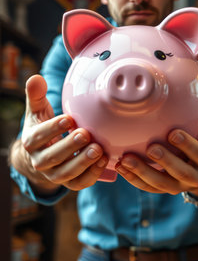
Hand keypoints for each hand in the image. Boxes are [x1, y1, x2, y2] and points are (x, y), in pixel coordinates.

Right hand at [13, 74, 107, 191]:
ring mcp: (54, 175)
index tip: (68, 119)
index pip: (38, 137)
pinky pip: (80, 183)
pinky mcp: (69, 183)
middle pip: (53, 157)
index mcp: (30, 142)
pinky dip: (92, 174)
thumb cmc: (44, 127)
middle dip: (70, 146)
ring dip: (83, 162)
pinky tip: (104, 161)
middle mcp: (39, 162)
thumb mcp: (38, 111)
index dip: (52, 129)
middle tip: (86, 134)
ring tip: (98, 149)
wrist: (44, 154)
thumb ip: (36, 95)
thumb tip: (35, 78)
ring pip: (66, 173)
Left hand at [115, 93, 197, 197]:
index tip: (173, 133)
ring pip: (161, 183)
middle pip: (180, 172)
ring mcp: (178, 186)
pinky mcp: (165, 190)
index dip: (187, 145)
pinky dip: (134, 179)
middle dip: (165, 161)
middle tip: (150, 148)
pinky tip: (121, 167)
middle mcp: (195, 178)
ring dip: (142, 173)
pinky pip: (149, 188)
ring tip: (126, 160)